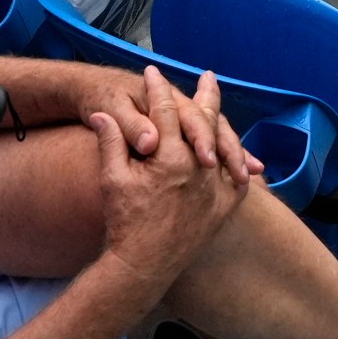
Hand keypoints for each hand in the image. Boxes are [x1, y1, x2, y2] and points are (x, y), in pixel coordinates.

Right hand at [89, 67, 251, 289]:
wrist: (142, 266)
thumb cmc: (124, 221)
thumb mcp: (112, 179)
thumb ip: (111, 141)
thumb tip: (101, 114)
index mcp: (170, 157)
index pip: (165, 111)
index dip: (157, 89)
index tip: (152, 72)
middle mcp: (199, 169)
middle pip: (205, 121)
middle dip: (205, 96)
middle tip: (208, 76)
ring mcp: (215, 188)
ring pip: (224, 145)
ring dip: (222, 125)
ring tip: (224, 110)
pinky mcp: (223, 208)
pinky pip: (236, 179)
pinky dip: (235, 163)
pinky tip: (235, 152)